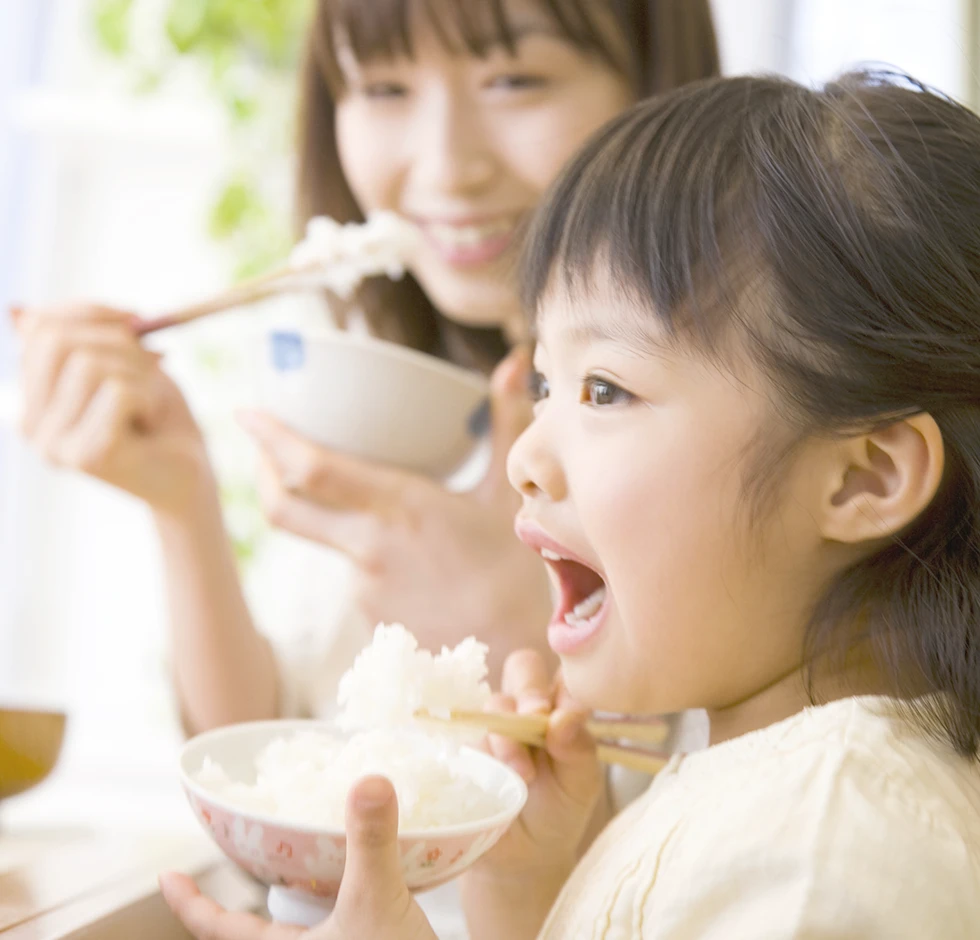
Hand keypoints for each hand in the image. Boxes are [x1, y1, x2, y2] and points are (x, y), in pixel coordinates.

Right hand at [13, 304, 209, 514]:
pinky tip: (152, 423)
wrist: (191, 478)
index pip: (38, 329)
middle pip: (54, 340)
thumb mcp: (122, 365)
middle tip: (155, 360)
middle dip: (116, 338)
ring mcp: (55, 445)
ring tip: (151, 403)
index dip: (92, 312)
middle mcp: (32, 426)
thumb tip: (16, 310)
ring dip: (140, 373)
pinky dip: (149, 396)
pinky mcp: (88, 458)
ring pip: (88, 364)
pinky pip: (118, 391)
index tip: (137, 320)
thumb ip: (77, 338)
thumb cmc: (159, 418)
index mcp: (34, 399)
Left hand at [160, 776, 436, 939]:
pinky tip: (360, 878)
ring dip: (296, 899)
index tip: (166, 876)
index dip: (191, 903)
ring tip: (301, 861)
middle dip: (248, 899)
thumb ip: (371, 843)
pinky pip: (336, 929)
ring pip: (298, 931)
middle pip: (257, 932)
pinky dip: (337, 901)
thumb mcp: (377, 904)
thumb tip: (368, 781)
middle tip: (247, 854)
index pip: (220, 930)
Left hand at [237, 346, 553, 677]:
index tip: (248, 412)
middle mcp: (369, 546)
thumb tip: (513, 364)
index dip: (270, 439)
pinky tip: (401, 556)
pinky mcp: (367, 617)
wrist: (515, 655)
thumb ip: (504, 424)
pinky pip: (351, 572)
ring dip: (322, 514)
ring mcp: (362, 587)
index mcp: (400, 507)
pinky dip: (361, 552)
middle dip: (262, 472)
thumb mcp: (509, 495)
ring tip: (355, 499)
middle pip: (283, 508)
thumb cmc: (518, 571)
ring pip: (322, 539)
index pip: (312, 468)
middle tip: (264, 448)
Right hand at [458, 649, 603, 938]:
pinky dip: (482, 753)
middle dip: (529, 690)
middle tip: (537, 718)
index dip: (568, 684)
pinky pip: (467, 735)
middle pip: (522, 666)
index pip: (565, 674)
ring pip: (494, 703)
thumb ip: (579, 749)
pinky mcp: (466, 746)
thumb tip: (564, 718)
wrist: (522, 854)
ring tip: (523, 774)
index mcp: (561, 707)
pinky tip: (492, 777)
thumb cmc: (559, 809)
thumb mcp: (581, 784)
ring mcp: (494, 723)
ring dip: (509, 736)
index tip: (569, 712)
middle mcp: (527, 706)